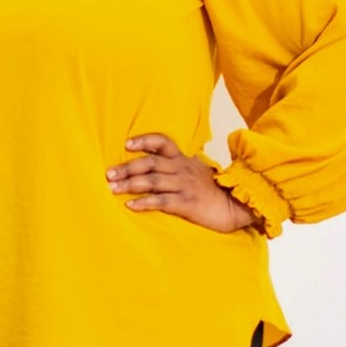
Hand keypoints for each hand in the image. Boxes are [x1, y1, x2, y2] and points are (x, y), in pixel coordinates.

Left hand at [106, 133, 258, 233]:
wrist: (237, 205)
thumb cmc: (212, 190)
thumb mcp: (196, 171)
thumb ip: (177, 166)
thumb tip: (154, 166)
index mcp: (183, 160)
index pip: (162, 142)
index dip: (144, 140)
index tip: (127, 143)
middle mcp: (181, 169)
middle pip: (150, 163)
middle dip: (127, 167)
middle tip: (108, 174)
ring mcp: (184, 185)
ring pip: (152, 181)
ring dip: (130, 184)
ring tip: (112, 188)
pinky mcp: (187, 203)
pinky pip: (162, 201)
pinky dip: (144, 202)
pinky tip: (131, 205)